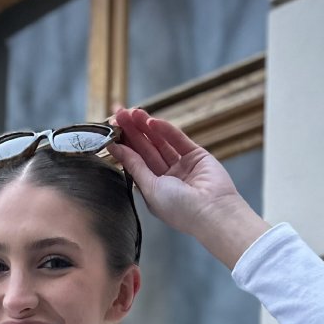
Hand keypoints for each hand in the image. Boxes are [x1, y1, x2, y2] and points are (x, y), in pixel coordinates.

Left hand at [107, 106, 244, 236]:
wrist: (212, 212)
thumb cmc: (180, 209)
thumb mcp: (150, 188)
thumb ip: (134, 166)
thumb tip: (116, 149)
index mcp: (153, 190)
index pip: (135, 163)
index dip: (124, 145)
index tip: (111, 129)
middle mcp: (167, 178)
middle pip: (145, 150)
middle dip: (132, 132)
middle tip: (119, 113)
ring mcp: (182, 166)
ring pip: (160, 142)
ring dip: (146, 127)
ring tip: (132, 112)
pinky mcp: (196, 155)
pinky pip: (178, 139)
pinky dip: (165, 129)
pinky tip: (151, 121)